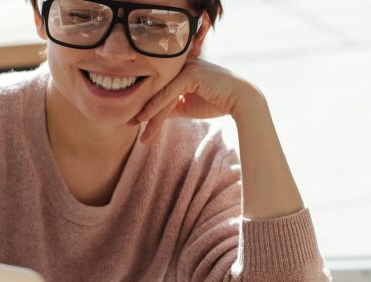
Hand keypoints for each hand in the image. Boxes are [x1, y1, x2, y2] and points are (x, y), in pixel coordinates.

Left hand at [133, 58, 262, 143]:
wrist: (241, 101)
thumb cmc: (218, 101)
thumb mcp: (188, 106)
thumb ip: (171, 107)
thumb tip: (152, 117)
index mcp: (179, 68)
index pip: (158, 87)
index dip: (145, 103)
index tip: (133, 120)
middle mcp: (180, 64)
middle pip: (157, 89)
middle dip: (143, 108)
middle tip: (129, 124)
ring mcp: (184, 67)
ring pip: (161, 93)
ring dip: (149, 113)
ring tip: (139, 129)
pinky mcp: (190, 73)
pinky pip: (169, 93)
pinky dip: (156, 107)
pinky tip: (146, 119)